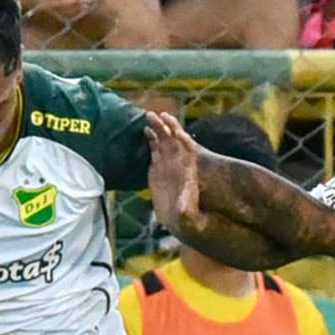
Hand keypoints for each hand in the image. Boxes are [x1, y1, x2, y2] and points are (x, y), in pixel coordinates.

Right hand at [145, 110, 205, 238]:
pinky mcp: (158, 168)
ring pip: (165, 141)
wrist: (178, 219)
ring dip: (159, 127)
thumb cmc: (186, 218)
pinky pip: (156, 149)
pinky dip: (152, 139)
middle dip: (167, 127)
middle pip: (174, 140)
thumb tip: (183, 208)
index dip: (184, 140)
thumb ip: (185, 210)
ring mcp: (168, 164)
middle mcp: (179, 164)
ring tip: (149, 116)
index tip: (177, 132)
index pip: (188, 151)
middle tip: (155, 115)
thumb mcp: (187, 216)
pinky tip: (146, 130)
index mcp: (188, 172)